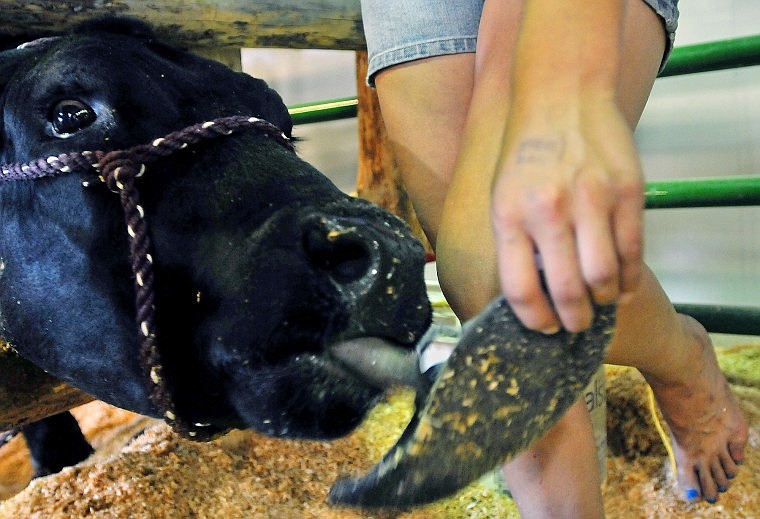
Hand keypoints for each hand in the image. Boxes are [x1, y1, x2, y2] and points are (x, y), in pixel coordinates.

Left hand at [491, 96, 643, 332]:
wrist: (561, 94)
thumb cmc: (525, 152)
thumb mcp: (501, 196)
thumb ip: (513, 243)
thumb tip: (530, 296)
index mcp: (509, 216)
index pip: (520, 290)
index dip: (535, 320)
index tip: (545, 328)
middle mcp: (549, 211)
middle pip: (567, 291)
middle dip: (574, 320)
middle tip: (577, 325)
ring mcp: (591, 200)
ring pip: (604, 277)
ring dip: (604, 301)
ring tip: (599, 302)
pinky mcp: (627, 190)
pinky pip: (633, 251)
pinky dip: (629, 277)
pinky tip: (622, 285)